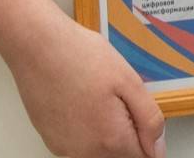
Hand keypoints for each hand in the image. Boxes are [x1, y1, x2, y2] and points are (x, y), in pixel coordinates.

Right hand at [7, 13, 166, 157]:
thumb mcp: (129, 81)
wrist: (36, 45)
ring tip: (98, 97)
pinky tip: (82, 102)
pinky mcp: (51, 141)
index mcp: (111, 140)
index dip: (148, 136)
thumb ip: (149, 120)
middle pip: (120, 156)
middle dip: (127, 134)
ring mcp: (65, 149)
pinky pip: (79, 146)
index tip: (138, 113)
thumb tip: (157, 148)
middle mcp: (86, 153)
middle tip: (119, 100)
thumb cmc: (79, 56)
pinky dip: (86, 130)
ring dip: (105, 133)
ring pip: (99, 152)